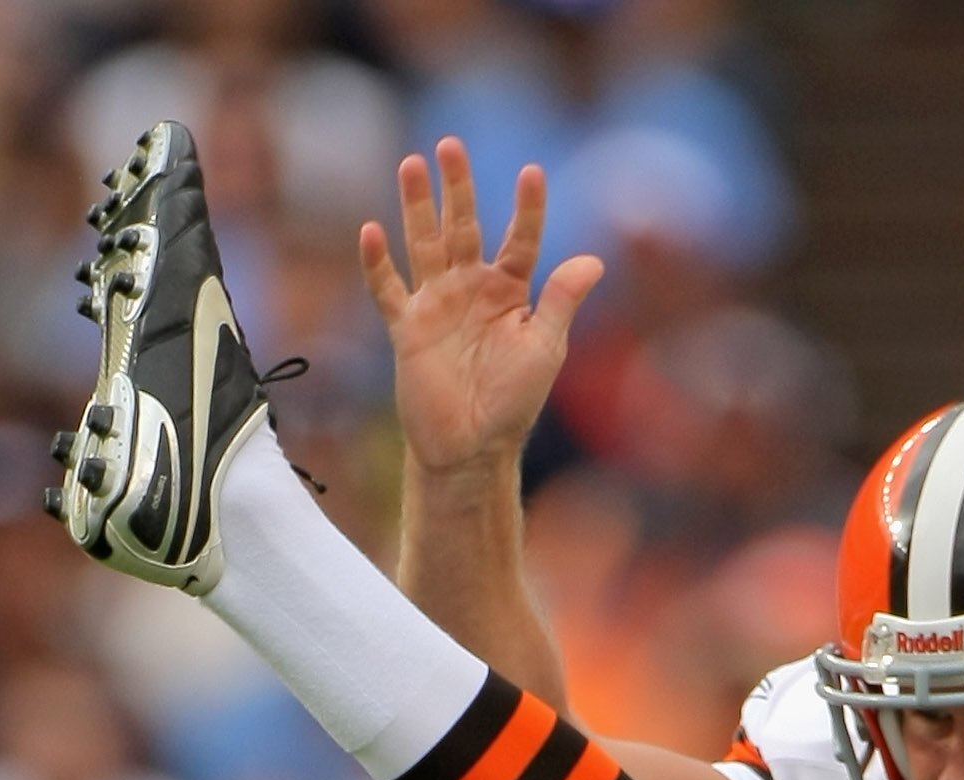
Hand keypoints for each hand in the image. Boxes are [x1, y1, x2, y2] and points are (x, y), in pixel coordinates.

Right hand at [360, 142, 601, 481]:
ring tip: (411, 164)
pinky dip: (378, 264)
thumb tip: (593, 261)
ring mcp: (436, 305)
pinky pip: (388, 290)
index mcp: (508, 292)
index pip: (520, 239)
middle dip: (457, 187)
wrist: (472, 449)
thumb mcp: (544, 349)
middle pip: (462, 226)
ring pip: (424, 244)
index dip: (527, 209)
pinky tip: (371, 231)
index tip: (532, 173)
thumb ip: (561, 301)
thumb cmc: (513, 403)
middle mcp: (470, 289)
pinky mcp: (407, 329)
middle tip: (451, 145)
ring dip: (417, 206)